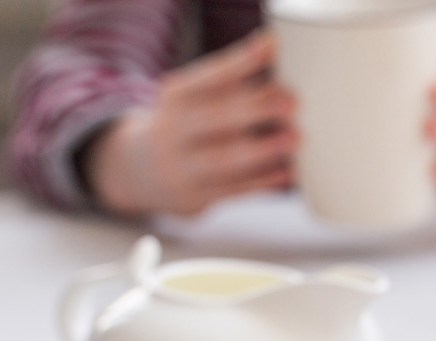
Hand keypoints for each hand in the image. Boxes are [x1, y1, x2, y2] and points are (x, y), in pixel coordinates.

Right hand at [84, 31, 297, 215]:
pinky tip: (287, 171)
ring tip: (295, 138)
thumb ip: (234, 84)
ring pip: (224, 158)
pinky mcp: (196, 197)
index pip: (209, 75)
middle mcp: (174, 130)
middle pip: (217, 117)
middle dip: (257, 108)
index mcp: (177, 96)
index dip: (241, 61)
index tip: (272, 47)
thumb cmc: (187, 126)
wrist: (140, 171)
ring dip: (263, 149)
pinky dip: (264, 181)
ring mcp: (183, 166)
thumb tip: (279, 70)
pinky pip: (234, 189)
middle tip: (291, 103)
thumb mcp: (196, 98)